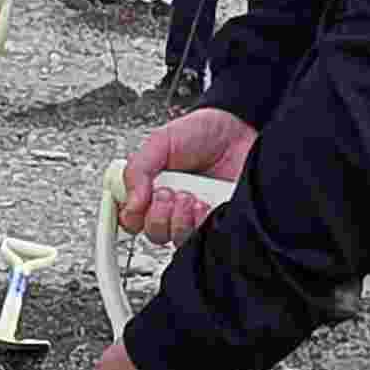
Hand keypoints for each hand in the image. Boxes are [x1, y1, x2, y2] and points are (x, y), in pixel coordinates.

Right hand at [121, 106, 257, 241]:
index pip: (131, 217)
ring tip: (189, 196)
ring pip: (175, 238)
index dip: (131, 215)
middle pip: (153, 233)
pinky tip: (204, 203)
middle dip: (157, 215)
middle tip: (167, 192)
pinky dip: (200, 222)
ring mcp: (194, 216)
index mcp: (152, 187)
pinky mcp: (215, 221)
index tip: (137, 202)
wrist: (239, 130)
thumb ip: (138, 170)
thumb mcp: (160, 141)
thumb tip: (130, 204)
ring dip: (179, 218)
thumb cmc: (202, 133)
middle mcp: (171, 205)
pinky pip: (202, 237)